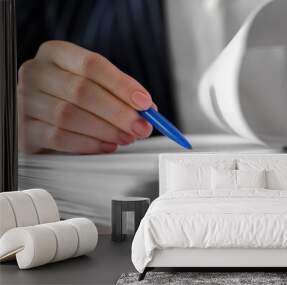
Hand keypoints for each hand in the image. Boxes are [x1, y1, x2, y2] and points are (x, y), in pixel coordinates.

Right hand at [18, 41, 155, 153]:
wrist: (37, 114)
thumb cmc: (70, 96)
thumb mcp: (93, 84)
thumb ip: (118, 93)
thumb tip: (148, 110)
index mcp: (56, 53)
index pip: (92, 65)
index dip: (122, 85)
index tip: (145, 103)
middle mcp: (36, 72)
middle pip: (83, 91)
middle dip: (119, 113)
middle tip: (141, 127)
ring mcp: (25, 100)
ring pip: (71, 116)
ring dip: (107, 130)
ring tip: (127, 137)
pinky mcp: (24, 129)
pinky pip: (59, 138)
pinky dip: (89, 144)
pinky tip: (107, 145)